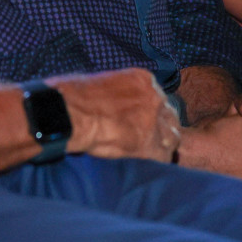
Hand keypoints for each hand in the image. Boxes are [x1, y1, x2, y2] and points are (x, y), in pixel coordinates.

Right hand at [52, 69, 181, 161]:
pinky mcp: (149, 145)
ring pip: (171, 137)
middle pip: (169, 116)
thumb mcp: (100, 81)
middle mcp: (154, 97)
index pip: (158, 98)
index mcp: (143, 80)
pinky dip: (154, 161)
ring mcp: (154, 122)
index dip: (150, 112)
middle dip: (160, 127)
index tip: (140, 120)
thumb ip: (117, 91)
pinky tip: (141, 161)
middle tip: (144, 137)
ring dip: (160, 145)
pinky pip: (163, 157)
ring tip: (143, 152)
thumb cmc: (73, 95)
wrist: (70, 114)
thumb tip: (114, 101)